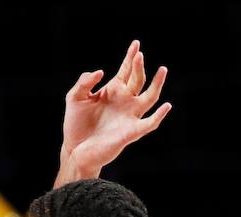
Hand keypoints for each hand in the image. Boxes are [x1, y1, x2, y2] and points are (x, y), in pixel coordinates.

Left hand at [59, 40, 169, 180]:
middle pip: (138, 79)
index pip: (126, 70)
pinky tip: (166, 106)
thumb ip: (84, 82)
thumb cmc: (76, 124)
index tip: (136, 44)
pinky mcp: (131, 131)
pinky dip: (159, 115)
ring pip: (150, 97)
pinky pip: (149, 123)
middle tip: (139, 55)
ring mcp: (130, 115)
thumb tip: (101, 72)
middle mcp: (125, 101)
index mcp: (113, 90)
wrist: (74, 149)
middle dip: (138, 66)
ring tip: (162, 70)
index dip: (131, 57)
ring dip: (156, 84)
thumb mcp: (74, 98)